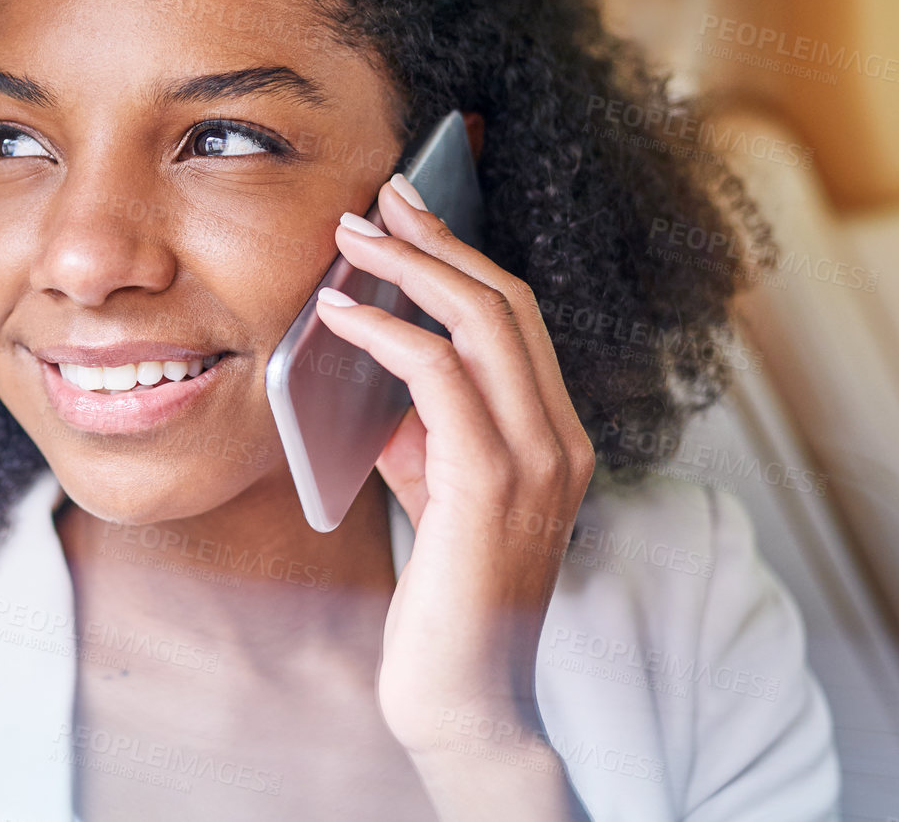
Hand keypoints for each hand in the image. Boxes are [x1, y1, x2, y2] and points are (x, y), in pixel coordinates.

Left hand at [314, 173, 595, 815]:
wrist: (463, 703)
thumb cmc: (445, 605)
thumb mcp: (436, 495)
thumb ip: (422, 430)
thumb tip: (375, 364)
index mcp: (555, 438)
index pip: (517, 319)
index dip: (465, 254)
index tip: (413, 210)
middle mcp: (560, 442)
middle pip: (507, 301)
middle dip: (440, 237)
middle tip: (381, 195)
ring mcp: (535, 463)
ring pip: (484, 322)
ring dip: (410, 266)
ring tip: (350, 235)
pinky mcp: (492, 487)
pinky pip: (438, 376)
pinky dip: (386, 330)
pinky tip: (338, 313)